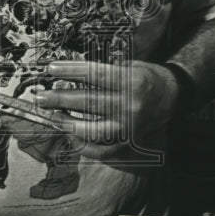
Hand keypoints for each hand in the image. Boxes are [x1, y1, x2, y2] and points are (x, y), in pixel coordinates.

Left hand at [33, 61, 180, 158]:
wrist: (173, 95)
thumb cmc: (146, 75)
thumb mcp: (129, 65)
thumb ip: (104, 71)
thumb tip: (70, 74)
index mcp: (130, 81)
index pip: (94, 75)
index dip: (70, 71)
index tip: (50, 69)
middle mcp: (130, 105)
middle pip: (89, 102)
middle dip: (60, 99)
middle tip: (40, 97)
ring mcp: (130, 126)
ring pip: (93, 130)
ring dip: (68, 124)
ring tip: (52, 117)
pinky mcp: (129, 141)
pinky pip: (103, 150)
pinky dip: (84, 146)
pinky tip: (69, 136)